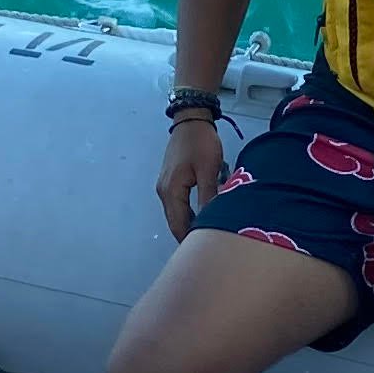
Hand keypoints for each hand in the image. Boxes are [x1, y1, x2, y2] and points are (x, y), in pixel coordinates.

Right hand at [156, 113, 229, 237]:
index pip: (178, 224)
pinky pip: (177, 205)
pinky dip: (188, 214)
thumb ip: (208, 197)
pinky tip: (201, 218)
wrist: (191, 120)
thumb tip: (210, 221)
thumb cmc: (200, 143)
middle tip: (209, 247)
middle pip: (175, 222)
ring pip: (176, 215)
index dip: (190, 240)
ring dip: (189, 225)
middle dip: (189, 236)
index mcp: (171, 191)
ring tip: (207, 235)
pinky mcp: (170, 182)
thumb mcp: (208, 169)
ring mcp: (165, 187)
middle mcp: (164, 192)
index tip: (205, 252)